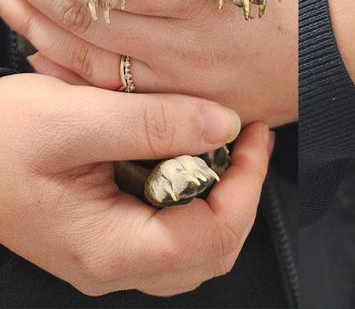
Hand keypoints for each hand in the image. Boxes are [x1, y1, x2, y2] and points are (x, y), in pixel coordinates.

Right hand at [0, 73, 270, 295]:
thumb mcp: (73, 117)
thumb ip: (153, 123)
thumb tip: (223, 124)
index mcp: (108, 248)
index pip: (211, 238)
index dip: (246, 186)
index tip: (253, 133)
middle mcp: (110, 266)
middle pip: (212, 251)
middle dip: (241, 192)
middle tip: (247, 136)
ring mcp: (107, 257)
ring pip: (194, 247)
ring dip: (220, 195)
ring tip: (222, 140)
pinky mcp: (104, 237)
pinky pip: (169, 231)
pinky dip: (191, 194)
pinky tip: (185, 151)